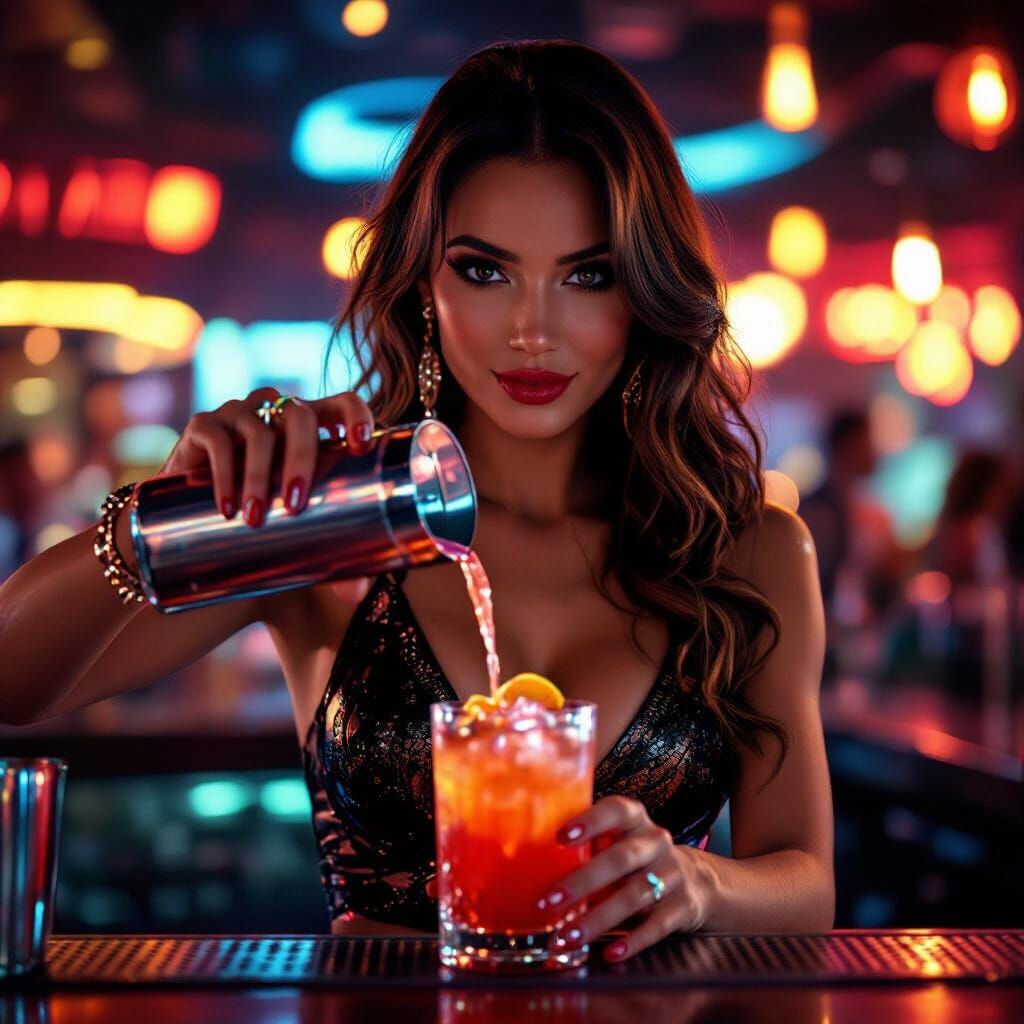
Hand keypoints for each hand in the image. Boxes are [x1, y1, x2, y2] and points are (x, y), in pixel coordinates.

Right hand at [157, 385, 377, 602]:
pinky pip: (216, 441)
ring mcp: (240, 413)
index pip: (343, 402)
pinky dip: (223, 475)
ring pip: (258, 431)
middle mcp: (278, 410)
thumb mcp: (300, 533)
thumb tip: (356, 594)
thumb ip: (333, 560)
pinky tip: (227, 506)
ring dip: (259, 475)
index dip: (356, 415)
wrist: (195, 523)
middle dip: (302, 457)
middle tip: (295, 504)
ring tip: (255, 518)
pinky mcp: (202, 425)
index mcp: (314, 426)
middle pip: (300, 415)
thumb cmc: (265, 521)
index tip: (361, 445)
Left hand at [539, 795, 709, 961]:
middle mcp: (656, 842)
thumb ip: (584, 846)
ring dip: (599, 918)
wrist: (694, 880)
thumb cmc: (634, 858)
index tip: (560, 837)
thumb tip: (527, 860)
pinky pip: (658, 925)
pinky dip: (633, 941)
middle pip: (620, 859)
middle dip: (582, 881)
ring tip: (568, 936)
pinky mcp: (683, 906)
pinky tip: (609, 952)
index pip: (616, 810)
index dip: (590, 821)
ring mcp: (673, 873)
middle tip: (548, 902)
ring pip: (635, 895)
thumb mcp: (615, 842)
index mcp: (635, 819)